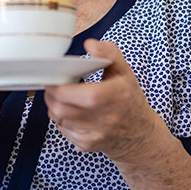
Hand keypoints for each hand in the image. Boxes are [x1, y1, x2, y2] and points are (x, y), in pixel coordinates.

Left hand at [44, 39, 164, 162]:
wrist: (139, 134)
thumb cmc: (130, 100)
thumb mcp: (125, 72)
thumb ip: (109, 53)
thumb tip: (90, 44)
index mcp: (114, 96)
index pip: (77, 94)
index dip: (60, 86)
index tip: (57, 77)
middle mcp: (105, 119)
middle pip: (60, 108)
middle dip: (52, 95)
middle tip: (56, 85)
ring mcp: (94, 134)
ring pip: (58, 118)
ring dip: (55, 106)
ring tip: (64, 97)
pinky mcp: (86, 145)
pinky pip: (63, 129)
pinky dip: (62, 119)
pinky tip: (73, 112)